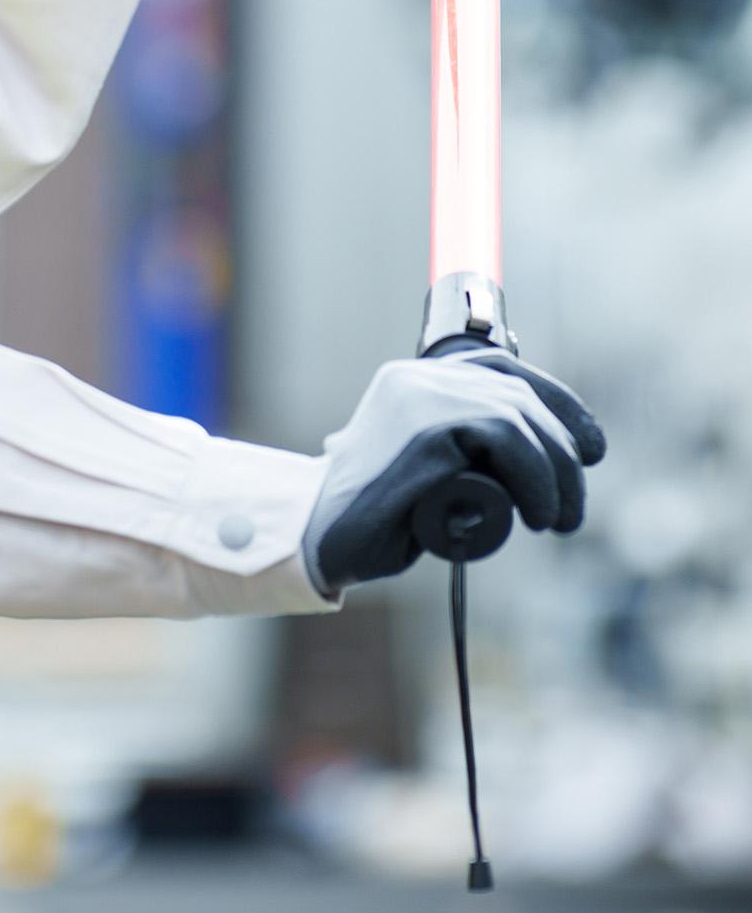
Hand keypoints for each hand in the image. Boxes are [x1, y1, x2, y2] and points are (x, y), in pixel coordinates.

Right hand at [300, 347, 607, 595]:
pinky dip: (535, 481)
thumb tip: (531, 451)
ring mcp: (419, 399)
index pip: (502, 370)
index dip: (559, 406)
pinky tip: (536, 515)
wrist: (321, 541)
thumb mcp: (427, 468)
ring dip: (554, 475)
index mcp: (410, 380)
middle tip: (571, 511)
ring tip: (556, 520)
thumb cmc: (374, 518)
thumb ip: (462, 448)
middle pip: (520, 396)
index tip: (591, 452)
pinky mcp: (426, 431)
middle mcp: (415, 378)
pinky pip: (507, 441)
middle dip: (563, 454)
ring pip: (519, 418)